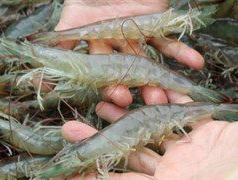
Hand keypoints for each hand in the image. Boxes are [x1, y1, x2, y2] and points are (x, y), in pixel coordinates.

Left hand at [50, 114, 237, 179]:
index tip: (62, 174)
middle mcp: (174, 177)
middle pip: (126, 158)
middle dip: (97, 143)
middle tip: (68, 127)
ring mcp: (188, 155)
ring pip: (145, 134)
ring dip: (122, 119)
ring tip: (99, 101)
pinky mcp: (204, 134)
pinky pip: (172, 116)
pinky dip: (156, 103)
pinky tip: (138, 90)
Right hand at [56, 0, 204, 108]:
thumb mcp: (70, 19)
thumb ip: (61, 41)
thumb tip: (40, 78)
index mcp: (92, 47)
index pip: (102, 73)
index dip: (111, 87)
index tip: (121, 99)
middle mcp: (114, 47)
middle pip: (128, 72)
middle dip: (141, 88)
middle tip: (154, 102)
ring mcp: (135, 37)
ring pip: (149, 61)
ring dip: (162, 77)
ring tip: (177, 93)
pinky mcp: (154, 23)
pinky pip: (169, 40)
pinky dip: (183, 52)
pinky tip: (197, 64)